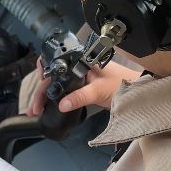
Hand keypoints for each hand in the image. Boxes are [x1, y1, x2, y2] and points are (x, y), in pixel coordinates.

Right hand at [27, 58, 141, 116]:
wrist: (136, 93)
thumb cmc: (122, 85)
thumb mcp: (99, 91)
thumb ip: (80, 97)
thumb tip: (61, 104)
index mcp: (81, 61)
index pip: (56, 64)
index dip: (43, 75)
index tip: (37, 89)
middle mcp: (78, 67)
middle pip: (53, 77)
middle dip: (41, 92)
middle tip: (34, 107)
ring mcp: (80, 77)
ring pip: (56, 85)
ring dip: (45, 97)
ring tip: (35, 109)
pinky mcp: (82, 87)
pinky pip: (64, 91)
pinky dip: (54, 99)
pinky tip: (47, 107)